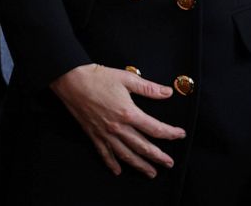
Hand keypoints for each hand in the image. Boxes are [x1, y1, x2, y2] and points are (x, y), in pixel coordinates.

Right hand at [51, 64, 185, 177]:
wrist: (71, 80)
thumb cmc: (97, 76)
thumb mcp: (126, 78)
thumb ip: (148, 88)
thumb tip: (167, 92)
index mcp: (129, 113)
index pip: (155, 128)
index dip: (170, 133)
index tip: (179, 134)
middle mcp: (118, 127)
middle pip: (143, 146)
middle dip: (158, 156)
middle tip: (169, 163)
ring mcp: (105, 133)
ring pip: (126, 154)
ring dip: (140, 165)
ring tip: (151, 172)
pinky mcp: (93, 134)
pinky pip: (104, 153)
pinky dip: (112, 163)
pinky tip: (118, 171)